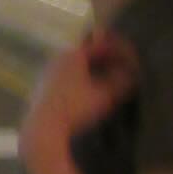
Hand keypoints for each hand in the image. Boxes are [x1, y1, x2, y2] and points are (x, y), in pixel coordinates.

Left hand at [20, 30, 137, 169]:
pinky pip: (64, 79)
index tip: (130, 59)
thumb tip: (132, 73)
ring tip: (104, 83)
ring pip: (74, 68)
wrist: (44, 127)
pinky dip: (77, 82)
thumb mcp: (105, 95)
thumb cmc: (76, 108)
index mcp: (73, 54)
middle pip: (85, 56)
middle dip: (104, 62)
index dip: (117, 52)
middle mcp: (57, 59)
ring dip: (90, 73)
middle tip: (120, 70)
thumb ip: (121, 82)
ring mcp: (47, 73)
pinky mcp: (41, 88)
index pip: (100, 47)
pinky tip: (84, 95)